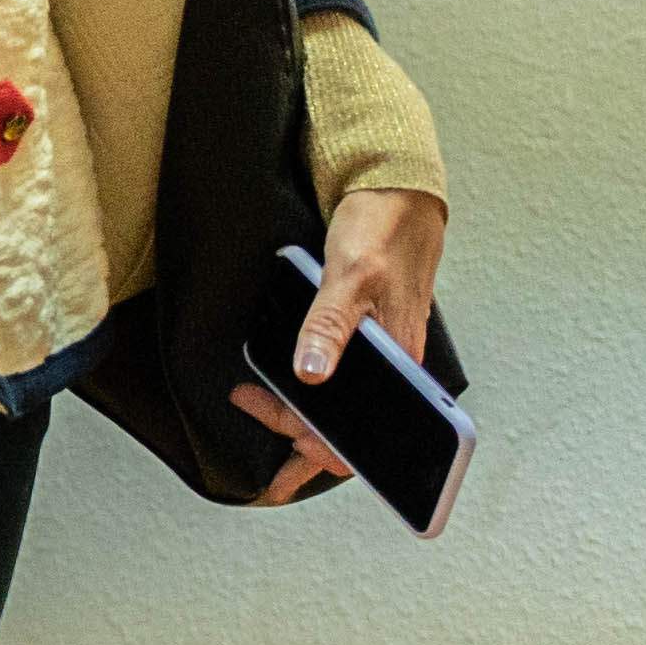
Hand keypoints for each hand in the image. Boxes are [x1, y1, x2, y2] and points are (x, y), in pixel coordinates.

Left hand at [233, 186, 451, 505]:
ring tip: (258, 410)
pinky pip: (341, 383)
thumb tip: (311, 375)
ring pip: (340, 410)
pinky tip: (286, 388)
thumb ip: (329, 324)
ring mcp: (380, 357)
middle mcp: (392, 371)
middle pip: (342, 430)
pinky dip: (311, 394)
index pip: (353, 435)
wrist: (399, 198)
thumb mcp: (351, 274)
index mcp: (398, 366)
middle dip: (296, 439)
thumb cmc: (382, 231)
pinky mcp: (367, 341)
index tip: (271, 432)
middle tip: (247, 405)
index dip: (311, 446)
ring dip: (300, 420)